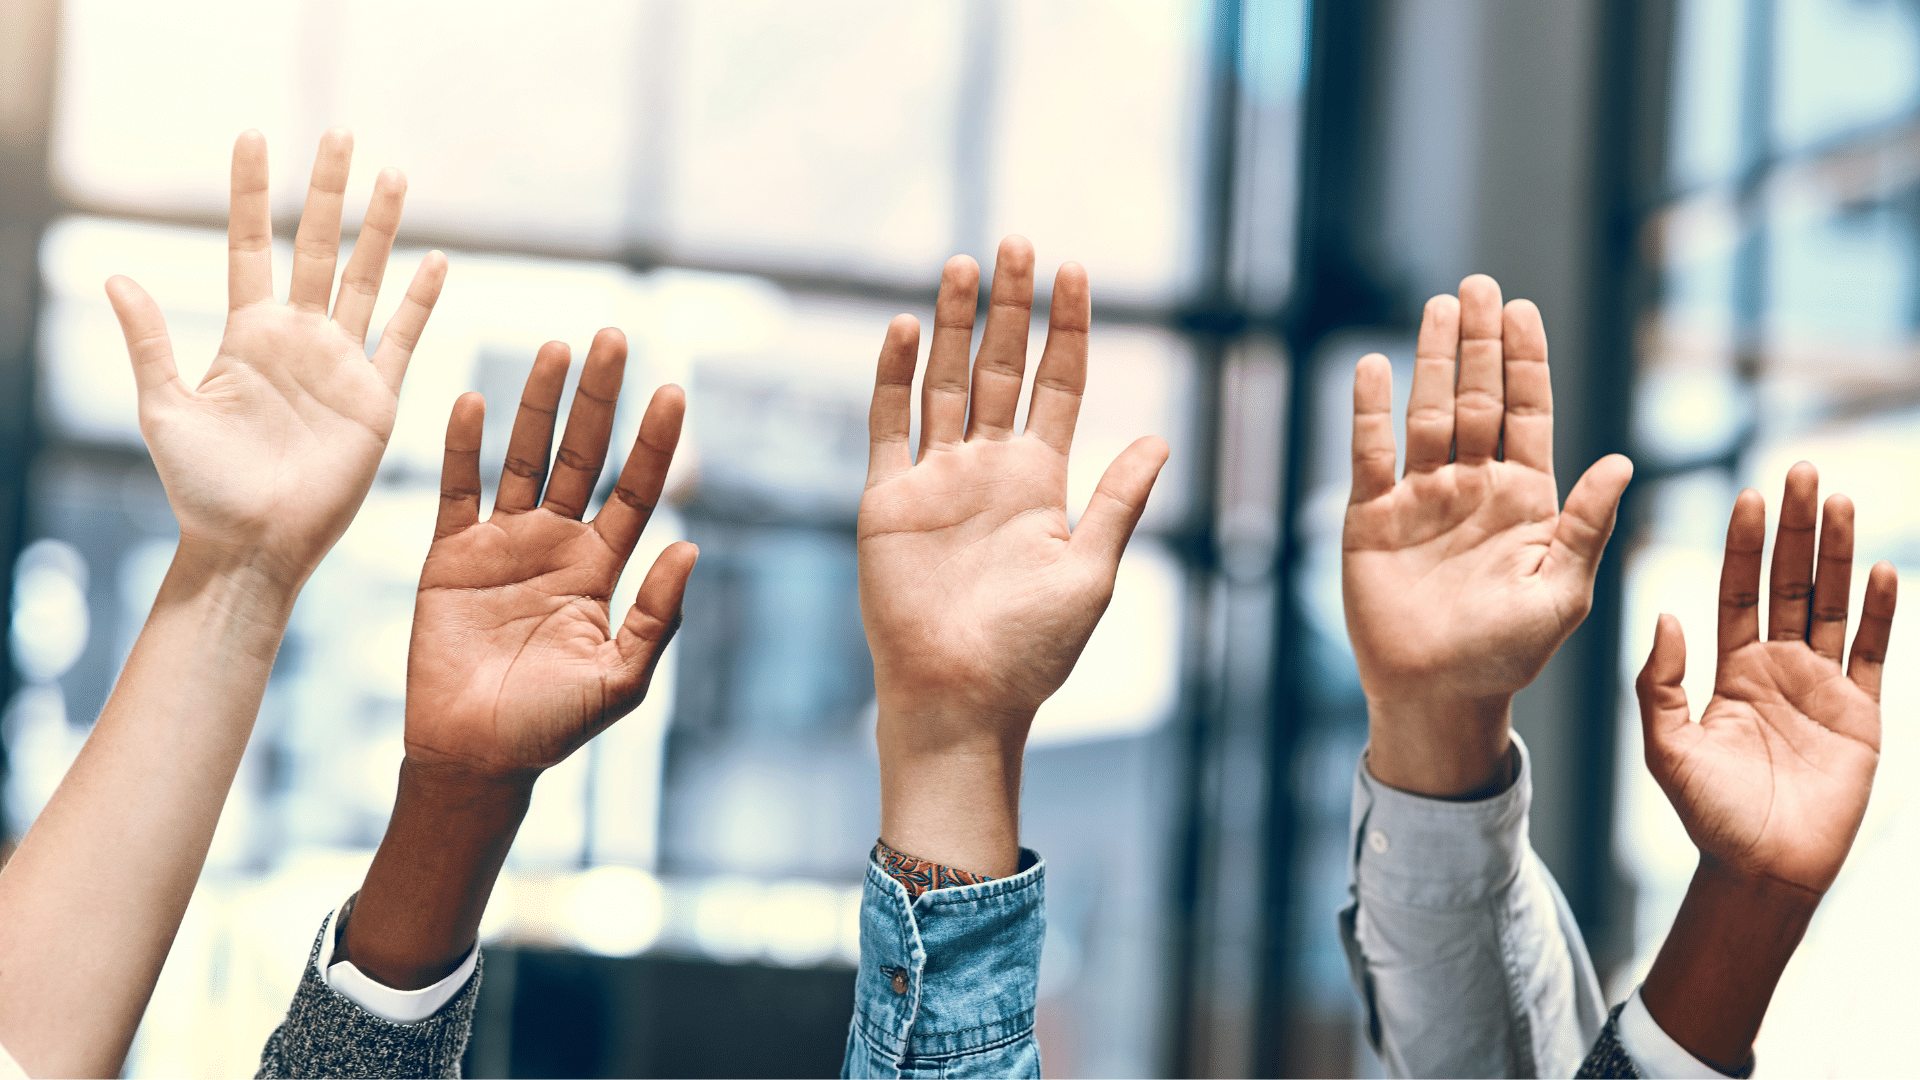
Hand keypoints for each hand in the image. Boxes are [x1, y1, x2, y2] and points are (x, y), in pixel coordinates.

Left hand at [105, 128, 446, 589]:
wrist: (253, 544)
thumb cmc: (201, 488)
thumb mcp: (163, 410)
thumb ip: (150, 343)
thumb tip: (116, 277)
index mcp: (246, 336)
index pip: (251, 246)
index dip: (252, 193)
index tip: (253, 138)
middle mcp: (297, 340)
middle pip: (315, 246)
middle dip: (328, 191)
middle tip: (339, 134)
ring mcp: (340, 365)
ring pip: (364, 279)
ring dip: (380, 229)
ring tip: (394, 176)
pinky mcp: (375, 398)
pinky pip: (402, 338)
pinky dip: (421, 301)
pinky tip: (437, 262)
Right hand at [404, 329, 696, 777]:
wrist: (476, 757)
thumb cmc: (553, 728)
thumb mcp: (621, 679)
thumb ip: (657, 616)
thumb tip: (692, 547)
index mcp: (601, 568)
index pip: (635, 489)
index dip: (654, 441)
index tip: (673, 389)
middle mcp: (556, 544)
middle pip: (583, 454)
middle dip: (600, 398)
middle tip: (615, 336)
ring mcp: (502, 544)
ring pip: (523, 456)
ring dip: (538, 403)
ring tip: (556, 348)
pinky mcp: (449, 556)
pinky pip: (456, 490)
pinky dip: (462, 446)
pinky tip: (473, 399)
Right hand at [860, 236, 1167, 874]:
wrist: (960, 697)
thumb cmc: (1031, 649)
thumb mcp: (1090, 570)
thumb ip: (1118, 501)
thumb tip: (1160, 438)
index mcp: (1041, 482)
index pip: (1057, 386)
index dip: (1067, 330)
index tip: (1077, 272)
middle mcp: (988, 470)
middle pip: (1000, 369)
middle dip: (1010, 308)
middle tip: (1018, 243)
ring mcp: (935, 480)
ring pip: (946, 383)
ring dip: (955, 325)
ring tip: (964, 264)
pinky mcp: (887, 500)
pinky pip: (889, 425)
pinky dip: (897, 377)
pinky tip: (909, 328)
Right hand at [1343, 274, 1632, 795]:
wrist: (1437, 695)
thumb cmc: (1509, 654)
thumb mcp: (1562, 591)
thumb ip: (1587, 525)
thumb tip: (1622, 461)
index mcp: (1525, 499)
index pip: (1527, 414)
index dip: (1525, 361)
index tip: (1523, 310)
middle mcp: (1473, 487)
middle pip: (1477, 398)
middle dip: (1480, 342)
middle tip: (1480, 285)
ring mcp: (1421, 499)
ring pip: (1428, 414)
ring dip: (1433, 360)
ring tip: (1439, 306)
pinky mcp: (1372, 518)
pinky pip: (1370, 455)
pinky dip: (1369, 411)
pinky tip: (1373, 368)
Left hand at [1638, 463, 1895, 893]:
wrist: (1760, 869)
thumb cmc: (1708, 815)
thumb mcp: (1666, 746)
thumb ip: (1659, 683)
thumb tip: (1665, 615)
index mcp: (1731, 670)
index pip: (1739, 591)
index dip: (1746, 544)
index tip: (1751, 494)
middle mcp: (1777, 668)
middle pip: (1790, 583)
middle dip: (1795, 528)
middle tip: (1802, 470)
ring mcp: (1823, 687)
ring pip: (1832, 604)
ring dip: (1839, 552)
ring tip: (1841, 500)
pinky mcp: (1861, 714)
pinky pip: (1872, 651)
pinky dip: (1879, 611)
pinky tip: (1883, 568)